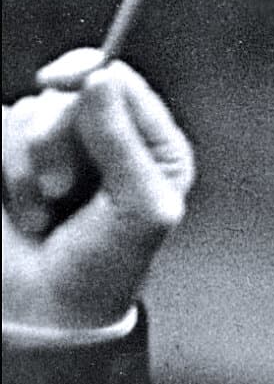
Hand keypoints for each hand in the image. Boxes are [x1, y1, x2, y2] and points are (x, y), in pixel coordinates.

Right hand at [3, 49, 193, 329]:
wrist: (46, 312)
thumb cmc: (105, 264)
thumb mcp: (138, 207)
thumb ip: (122, 142)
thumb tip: (102, 78)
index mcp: (150, 143)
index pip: (118, 80)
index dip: (87, 72)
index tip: (59, 82)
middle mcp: (103, 138)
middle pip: (65, 94)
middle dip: (56, 142)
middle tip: (65, 192)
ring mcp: (53, 148)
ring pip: (24, 114)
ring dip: (26, 169)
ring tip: (46, 213)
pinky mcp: (11, 162)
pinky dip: (3, 173)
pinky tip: (24, 212)